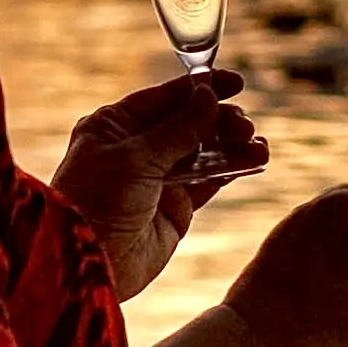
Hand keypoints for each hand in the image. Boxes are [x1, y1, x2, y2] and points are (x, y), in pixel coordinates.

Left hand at [53, 72, 266, 301]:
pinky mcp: (174, 208)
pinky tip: (254, 161)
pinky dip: (231, 171)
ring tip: (258, 145)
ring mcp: (156, 179)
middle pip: (187, 124)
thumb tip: (208, 95)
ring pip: (203, 153)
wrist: (89, 263)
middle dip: (219, 121)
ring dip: (231, 146)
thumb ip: (178, 128)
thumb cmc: (96, 202)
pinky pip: (208, 182)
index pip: (164, 98)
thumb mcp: (137, 158)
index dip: (199, 88)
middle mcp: (136, 149)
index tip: (235, 83)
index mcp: (114, 126)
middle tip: (244, 125)